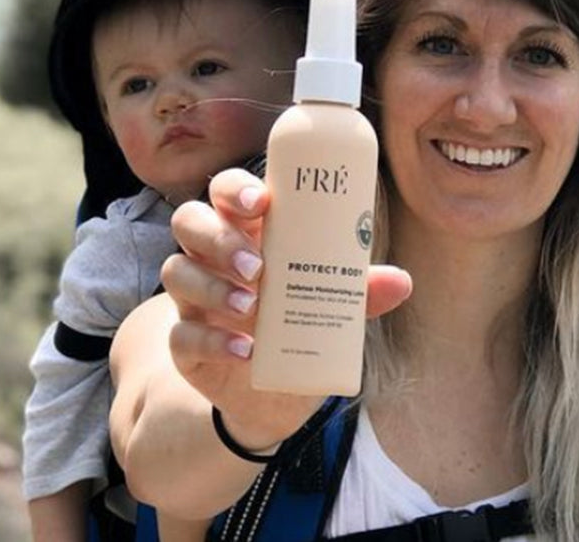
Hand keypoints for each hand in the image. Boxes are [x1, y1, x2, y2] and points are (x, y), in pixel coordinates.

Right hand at [161, 168, 411, 447]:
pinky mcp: (186, 345)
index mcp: (246, 231)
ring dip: (213, 286)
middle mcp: (211, 257)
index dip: (234, 189)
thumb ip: (360, 289)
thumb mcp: (332, 301)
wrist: (279, 389)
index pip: (224, 192)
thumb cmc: (301, 320)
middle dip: (220, 238)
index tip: (261, 201)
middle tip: (259, 266)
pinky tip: (245, 350)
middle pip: (190, 223)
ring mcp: (193, 299)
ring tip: (253, 307)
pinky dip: (212, 341)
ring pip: (177, 273)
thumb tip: (401, 282)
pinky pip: (182, 335)